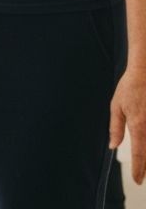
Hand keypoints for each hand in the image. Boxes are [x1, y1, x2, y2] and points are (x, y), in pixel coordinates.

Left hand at [111, 67, 145, 182]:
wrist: (145, 73)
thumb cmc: (129, 88)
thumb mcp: (117, 106)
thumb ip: (116, 128)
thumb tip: (112, 146)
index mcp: (138, 126)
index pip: (140, 154)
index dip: (139, 169)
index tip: (138, 180)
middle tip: (141, 176)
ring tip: (145, 164)